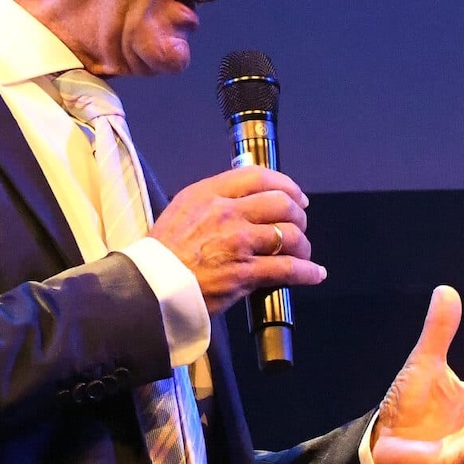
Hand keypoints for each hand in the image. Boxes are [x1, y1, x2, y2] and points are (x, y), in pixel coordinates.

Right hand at [149, 167, 323, 315]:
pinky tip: (314, 274)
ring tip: (302, 252)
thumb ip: (213, 201)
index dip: (286, 185)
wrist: (148, 288)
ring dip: (303, 245)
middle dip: (298, 215)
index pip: (259, 176)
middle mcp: (226, 213)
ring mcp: (237, 243)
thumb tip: (245, 199)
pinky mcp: (244, 273)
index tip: (295, 196)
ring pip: (289, 235)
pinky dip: (308, 272)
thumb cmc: (162, 254)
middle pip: (281, 204)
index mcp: (209, 193)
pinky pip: (288, 269)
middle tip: (299, 226)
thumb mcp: (182, 211)